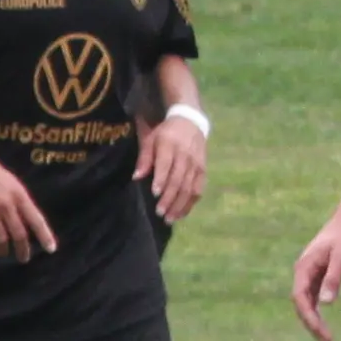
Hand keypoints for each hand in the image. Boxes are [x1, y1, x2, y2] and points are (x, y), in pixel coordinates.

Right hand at [0, 152, 55, 262]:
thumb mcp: (13, 184)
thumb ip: (22, 203)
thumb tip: (31, 225)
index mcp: (20, 196)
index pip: (36, 219)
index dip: (45, 236)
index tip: (51, 249)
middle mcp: (7, 204)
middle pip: (19, 234)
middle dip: (23, 250)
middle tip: (24, 259)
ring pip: (1, 239)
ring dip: (3, 251)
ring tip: (3, 254)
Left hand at [140, 110, 209, 225]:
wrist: (191, 122)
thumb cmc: (166, 132)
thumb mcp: (151, 139)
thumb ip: (144, 158)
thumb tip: (136, 177)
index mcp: (170, 145)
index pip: (166, 164)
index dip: (161, 180)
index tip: (154, 194)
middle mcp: (185, 156)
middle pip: (178, 180)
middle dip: (169, 198)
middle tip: (159, 212)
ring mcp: (196, 164)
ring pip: (189, 188)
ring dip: (179, 205)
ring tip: (169, 219)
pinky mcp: (203, 171)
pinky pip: (198, 190)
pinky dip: (190, 203)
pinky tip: (181, 214)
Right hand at [288, 209, 340, 340]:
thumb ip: (334, 278)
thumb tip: (326, 303)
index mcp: (304, 267)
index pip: (300, 298)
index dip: (308, 317)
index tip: (320, 332)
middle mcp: (302, 272)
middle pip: (301, 304)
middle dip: (311, 324)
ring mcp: (307, 275)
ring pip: (306, 303)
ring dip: (313, 321)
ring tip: (326, 340)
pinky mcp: (315, 276)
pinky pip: (312, 298)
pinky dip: (316, 312)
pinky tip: (323, 325)